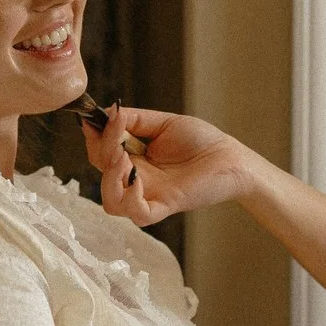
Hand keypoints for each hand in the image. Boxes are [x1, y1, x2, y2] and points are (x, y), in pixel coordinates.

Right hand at [82, 105, 252, 223]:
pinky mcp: (163, 207)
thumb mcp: (163, 123)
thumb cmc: (201, 141)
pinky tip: (136, 179)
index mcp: (133, 158)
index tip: (95, 119)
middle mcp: (136, 179)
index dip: (95, 137)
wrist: (230, 158)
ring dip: (109, 178)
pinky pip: (136, 213)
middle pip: (100, 171)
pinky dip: (129, 198)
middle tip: (117, 133)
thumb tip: (107, 112)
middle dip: (103, 149)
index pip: (100, 152)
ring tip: (123, 159)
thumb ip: (134, 119)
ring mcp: (148, 195)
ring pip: (110, 200)